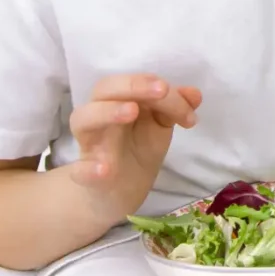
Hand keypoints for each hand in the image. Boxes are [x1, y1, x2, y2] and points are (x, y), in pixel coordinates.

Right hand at [66, 74, 201, 222]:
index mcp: (119, 100)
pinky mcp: (86, 176)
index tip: (189, 105)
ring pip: (82, 119)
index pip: (133, 83)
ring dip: (106, 112)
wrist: (120, 192)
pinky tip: (104, 170)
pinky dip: (87, 169)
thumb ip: (175, 107)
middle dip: (132, 86)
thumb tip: (195, 94)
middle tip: (162, 91)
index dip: (160, 88)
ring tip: (130, 113)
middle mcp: (100, 117)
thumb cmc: (138, 149)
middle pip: (103, 90)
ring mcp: (91, 145)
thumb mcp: (160, 127)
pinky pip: (79, 170)